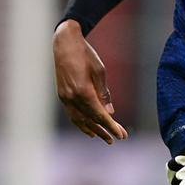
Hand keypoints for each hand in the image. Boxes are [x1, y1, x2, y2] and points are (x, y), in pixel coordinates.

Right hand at [53, 20, 128, 143]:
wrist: (65, 44)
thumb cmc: (86, 55)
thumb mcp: (100, 72)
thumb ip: (104, 94)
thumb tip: (110, 112)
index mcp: (83, 92)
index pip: (100, 115)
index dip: (111, 127)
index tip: (121, 135)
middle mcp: (72, 98)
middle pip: (90, 120)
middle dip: (105, 130)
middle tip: (118, 139)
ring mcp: (65, 98)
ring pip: (79, 120)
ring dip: (92, 130)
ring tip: (104, 138)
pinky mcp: (62, 95)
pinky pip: (72, 114)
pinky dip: (81, 123)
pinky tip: (88, 127)